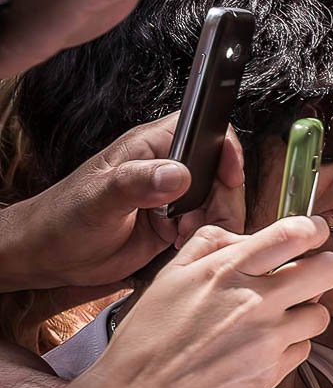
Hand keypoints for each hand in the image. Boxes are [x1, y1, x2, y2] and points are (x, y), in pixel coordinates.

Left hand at [0, 114, 245, 293]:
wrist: (50, 256)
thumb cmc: (62, 220)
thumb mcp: (98, 199)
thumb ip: (136, 183)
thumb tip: (177, 175)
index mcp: (151, 147)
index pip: (204, 130)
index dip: (225, 150)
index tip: (229, 179)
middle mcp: (167, 168)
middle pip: (221, 172)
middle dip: (222, 200)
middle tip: (198, 223)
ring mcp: (174, 197)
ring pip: (219, 202)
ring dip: (214, 222)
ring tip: (184, 237)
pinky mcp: (175, 224)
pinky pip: (208, 226)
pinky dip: (205, 239)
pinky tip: (182, 246)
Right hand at [67, 217, 332, 387]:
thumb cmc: (149, 335)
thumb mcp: (170, 275)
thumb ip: (211, 244)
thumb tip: (248, 236)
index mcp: (227, 271)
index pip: (293, 234)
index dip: (314, 228)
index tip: (315, 232)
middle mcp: (253, 303)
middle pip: (329, 270)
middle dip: (327, 267)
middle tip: (312, 273)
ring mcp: (266, 342)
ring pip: (321, 313)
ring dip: (305, 311)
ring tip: (277, 317)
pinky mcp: (270, 375)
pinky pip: (303, 349)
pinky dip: (288, 346)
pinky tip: (260, 349)